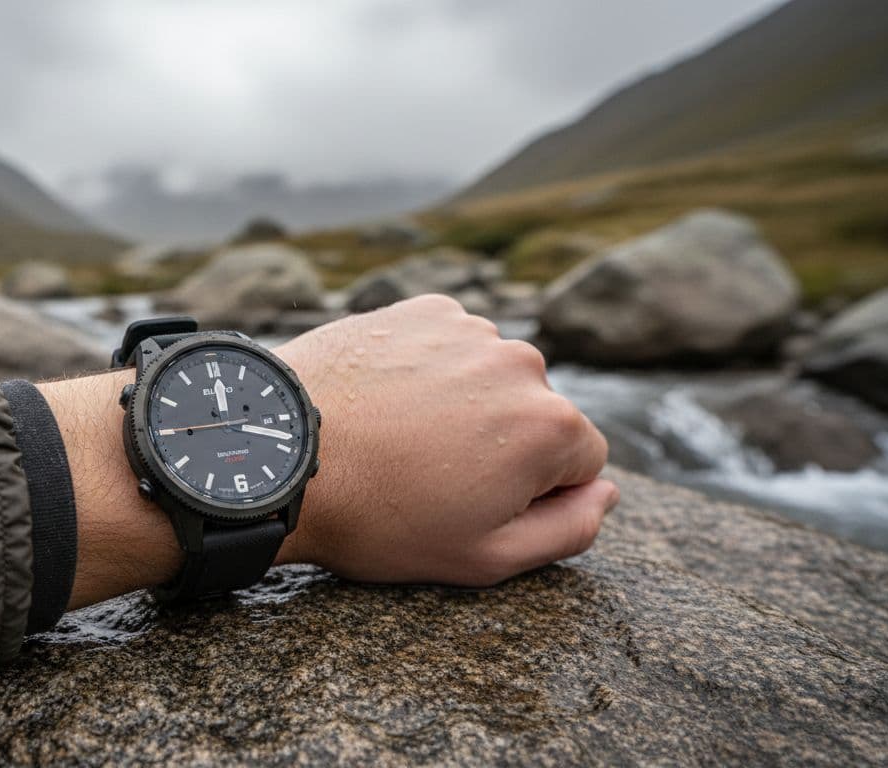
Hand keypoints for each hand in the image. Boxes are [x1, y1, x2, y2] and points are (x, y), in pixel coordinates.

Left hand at [39, 294, 614, 609]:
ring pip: (490, 375)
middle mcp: (521, 363)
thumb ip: (567, 530)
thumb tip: (607, 493)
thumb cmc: (378, 517)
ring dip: (463, 402)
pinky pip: (447, 344)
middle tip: (428, 476)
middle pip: (536, 412)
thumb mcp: (482, 557)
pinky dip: (427, 369)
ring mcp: (468, 329)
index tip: (472, 502)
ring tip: (399, 438)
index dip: (531, 492)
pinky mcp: (419, 309)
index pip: (581, 461)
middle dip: (500, 443)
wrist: (280, 454)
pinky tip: (383, 401)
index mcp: (550, 427)